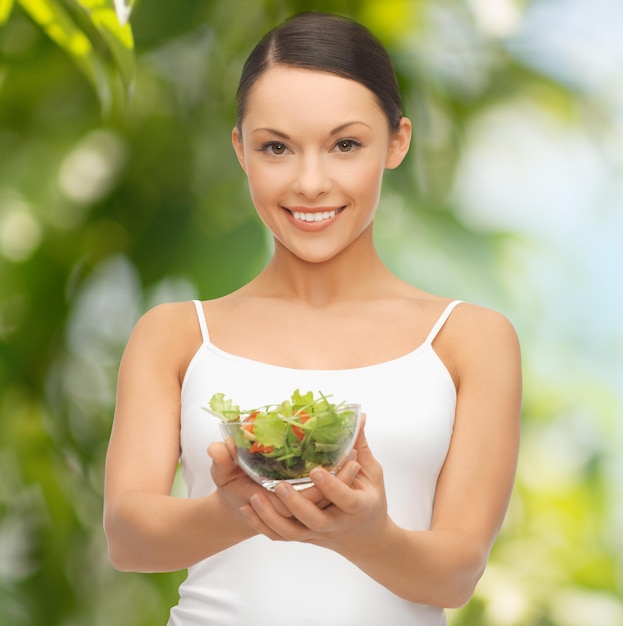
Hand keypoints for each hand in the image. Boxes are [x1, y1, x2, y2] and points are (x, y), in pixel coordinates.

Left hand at [237, 417, 390, 555]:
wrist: (367, 540)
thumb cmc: (371, 501)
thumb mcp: (371, 473)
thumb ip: (361, 446)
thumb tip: (358, 415)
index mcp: (357, 506)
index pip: (345, 498)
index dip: (331, 486)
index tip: (316, 471)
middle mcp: (336, 522)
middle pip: (314, 519)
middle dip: (295, 503)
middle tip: (278, 485)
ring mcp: (318, 533)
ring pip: (292, 532)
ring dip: (271, 517)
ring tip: (254, 497)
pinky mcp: (304, 537)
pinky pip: (280, 536)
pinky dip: (262, 525)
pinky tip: (247, 509)